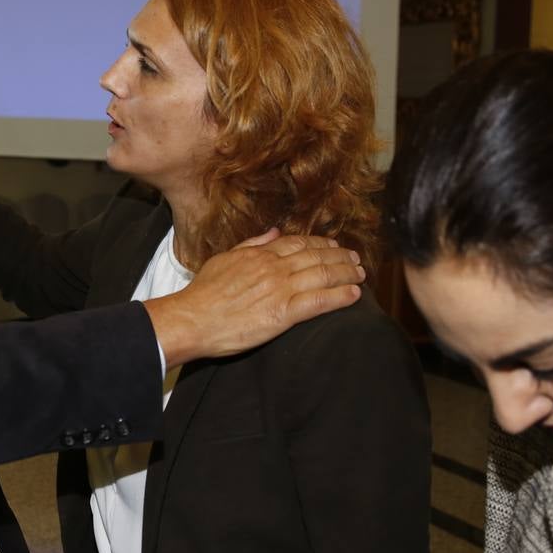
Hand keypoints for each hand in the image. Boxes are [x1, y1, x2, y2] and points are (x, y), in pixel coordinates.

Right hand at [144, 230, 364, 367]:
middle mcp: (273, 268)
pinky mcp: (283, 314)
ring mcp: (280, 289)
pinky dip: (339, 296)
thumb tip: (273, 233)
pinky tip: (353, 294)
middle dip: (340, 256)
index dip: (320, 243)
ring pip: (322, 275)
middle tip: (355, 259)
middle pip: (316, 256)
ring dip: (345, 273)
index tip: (333, 245)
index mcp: (259, 254)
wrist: (192, 319)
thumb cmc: (202, 294)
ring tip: (361, 274)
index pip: (298, 243)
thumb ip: (251, 245)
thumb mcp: (224, 259)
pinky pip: (319, 301)